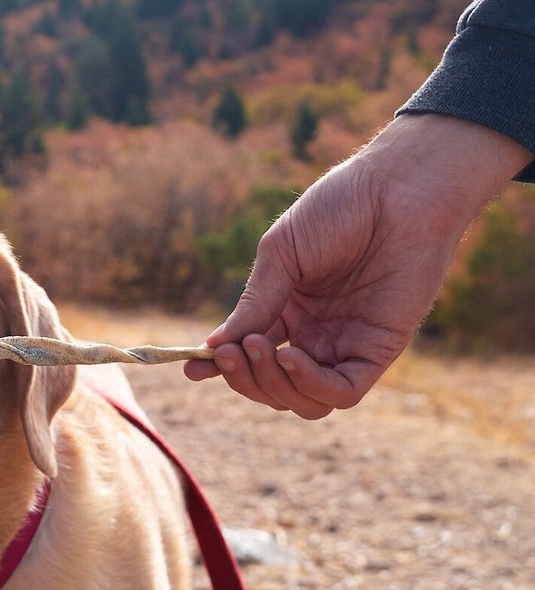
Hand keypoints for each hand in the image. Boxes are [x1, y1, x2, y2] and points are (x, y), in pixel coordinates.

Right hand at [184, 114, 532, 417]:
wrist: (397, 189)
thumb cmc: (339, 209)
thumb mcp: (282, 256)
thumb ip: (255, 304)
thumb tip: (214, 347)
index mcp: (290, 311)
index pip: (251, 354)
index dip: (223, 366)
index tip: (192, 368)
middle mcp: (317, 335)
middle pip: (273, 385)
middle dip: (244, 377)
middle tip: (229, 352)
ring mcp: (347, 345)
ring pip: (303, 400)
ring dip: (272, 386)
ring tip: (259, 350)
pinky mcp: (379, 350)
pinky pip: (342, 392)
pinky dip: (310, 385)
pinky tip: (289, 357)